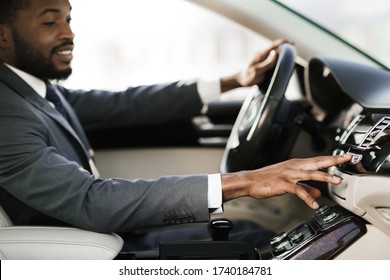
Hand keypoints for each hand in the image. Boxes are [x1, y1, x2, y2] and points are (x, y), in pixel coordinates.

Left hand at [220, 39, 292, 91]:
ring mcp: (262, 59)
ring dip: (282, 53)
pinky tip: (282, 63)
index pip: (274, 45)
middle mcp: (262, 55)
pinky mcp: (262, 63)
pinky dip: (279, 59)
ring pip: (274, 53)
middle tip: (294, 51)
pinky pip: (272, 59)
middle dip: (285, 47)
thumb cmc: (247, 77)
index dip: (284, 42)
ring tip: (290, 57)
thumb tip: (275, 53)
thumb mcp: (257, 72)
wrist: (239, 81)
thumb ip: (266, 63)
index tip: (292, 43)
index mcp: (261, 55)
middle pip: (276, 48)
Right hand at [221, 154, 351, 208]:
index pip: (317, 160)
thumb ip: (306, 187)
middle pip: (317, 162)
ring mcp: (288, 174)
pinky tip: (313, 204)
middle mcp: (294, 166)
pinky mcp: (283, 184)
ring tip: (337, 180)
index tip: (345, 156)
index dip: (332, 158)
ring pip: (310, 174)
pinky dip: (307, 197)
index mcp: (295, 164)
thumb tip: (319, 193)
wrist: (250, 181)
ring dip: (324, 176)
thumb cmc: (267, 180)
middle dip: (333, 160)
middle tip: (347, 159)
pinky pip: (298, 190)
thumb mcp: (288, 182)